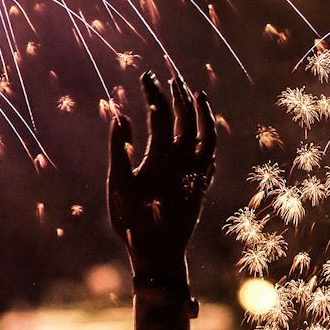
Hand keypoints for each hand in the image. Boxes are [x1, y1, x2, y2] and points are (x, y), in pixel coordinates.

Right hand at [108, 70, 216, 280]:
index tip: (145, 76)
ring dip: (201, 111)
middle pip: (185, 118)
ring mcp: (197, 173)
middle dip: (177, 93)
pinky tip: (205, 131)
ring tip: (196, 94)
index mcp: (161, 157)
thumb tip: (120, 115)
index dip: (153, 92)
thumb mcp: (117, 185)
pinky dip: (209, 136)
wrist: (159, 254)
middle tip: (168, 75)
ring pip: (206, 133)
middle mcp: (184, 161)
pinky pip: (212, 154)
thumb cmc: (132, 221)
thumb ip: (118, 148)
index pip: (159, 114)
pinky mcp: (202, 185)